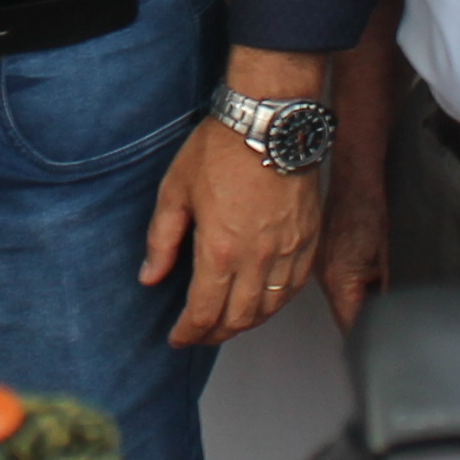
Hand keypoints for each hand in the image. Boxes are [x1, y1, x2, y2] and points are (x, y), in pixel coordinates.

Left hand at [140, 122, 321, 348]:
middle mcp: (257, 258)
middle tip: (200, 334)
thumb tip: (150, 274)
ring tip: (228, 323)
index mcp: (220, 250)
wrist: (268, 122)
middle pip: (238, 318)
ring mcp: (287, 251)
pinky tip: (263, 301)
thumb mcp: (175, 191)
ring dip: (246, 323)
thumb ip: (162, 240)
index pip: (204, 312)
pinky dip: (276, 303)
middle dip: (215, 334)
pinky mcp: (308, 240)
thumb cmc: (222, 149)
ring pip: (269, 308)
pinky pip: (294, 287)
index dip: (188, 332)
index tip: (179, 337)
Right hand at [316, 144, 391, 331]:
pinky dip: (353, 288)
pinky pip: (337, 284)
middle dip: (364, 322)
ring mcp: (321, 268)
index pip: (351, 326)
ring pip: (341, 301)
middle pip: (344, 315)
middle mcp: (325, 279)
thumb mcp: (386, 259)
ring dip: (358, 303)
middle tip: (387, 323)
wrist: (354, 182)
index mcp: (340, 282)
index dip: (368, 338)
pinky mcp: (323, 259)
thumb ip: (386, 291)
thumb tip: (392, 313)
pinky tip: (369, 278)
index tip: (382, 344)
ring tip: (380, 297)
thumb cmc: (370, 213)